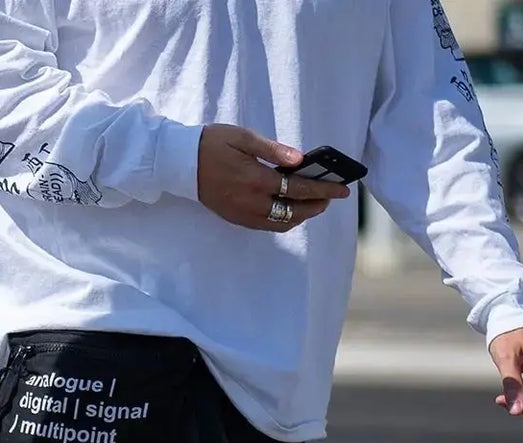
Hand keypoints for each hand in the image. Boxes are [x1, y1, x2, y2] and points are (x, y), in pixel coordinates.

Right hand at [196, 125, 351, 232]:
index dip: (323, 190)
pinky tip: (291, 209)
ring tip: (314, 204)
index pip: (298, 188)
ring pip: (281, 223)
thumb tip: (300, 160)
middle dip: (317, 206)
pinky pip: (266, 225)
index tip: (341, 189)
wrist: (181, 162)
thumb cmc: (212, 144)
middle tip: (331, 197)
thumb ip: (273, 150)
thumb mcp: (243, 137)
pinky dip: (284, 220)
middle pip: (293, 211)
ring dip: (302, 216)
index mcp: (255, 179)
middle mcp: (251, 202)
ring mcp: (242, 213)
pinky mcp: (235, 218)